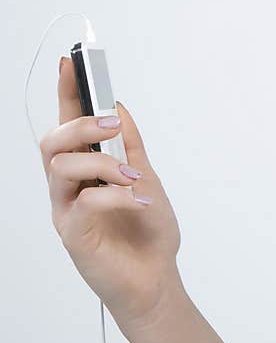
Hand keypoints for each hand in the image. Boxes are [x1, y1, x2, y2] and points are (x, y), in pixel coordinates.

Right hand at [39, 56, 182, 331]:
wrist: (156, 279)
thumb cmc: (148, 234)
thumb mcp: (147, 180)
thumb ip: (130, 147)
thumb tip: (119, 106)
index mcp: (87, 170)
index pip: (69, 125)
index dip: (66, 93)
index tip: (70, 62)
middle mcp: (69, 186)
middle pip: (52, 142)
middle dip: (82, 124)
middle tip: (115, 125)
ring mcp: (66, 208)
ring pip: (60, 166)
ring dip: (102, 163)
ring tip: (133, 178)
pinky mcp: (72, 232)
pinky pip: (84, 200)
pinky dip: (117, 195)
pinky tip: (140, 202)